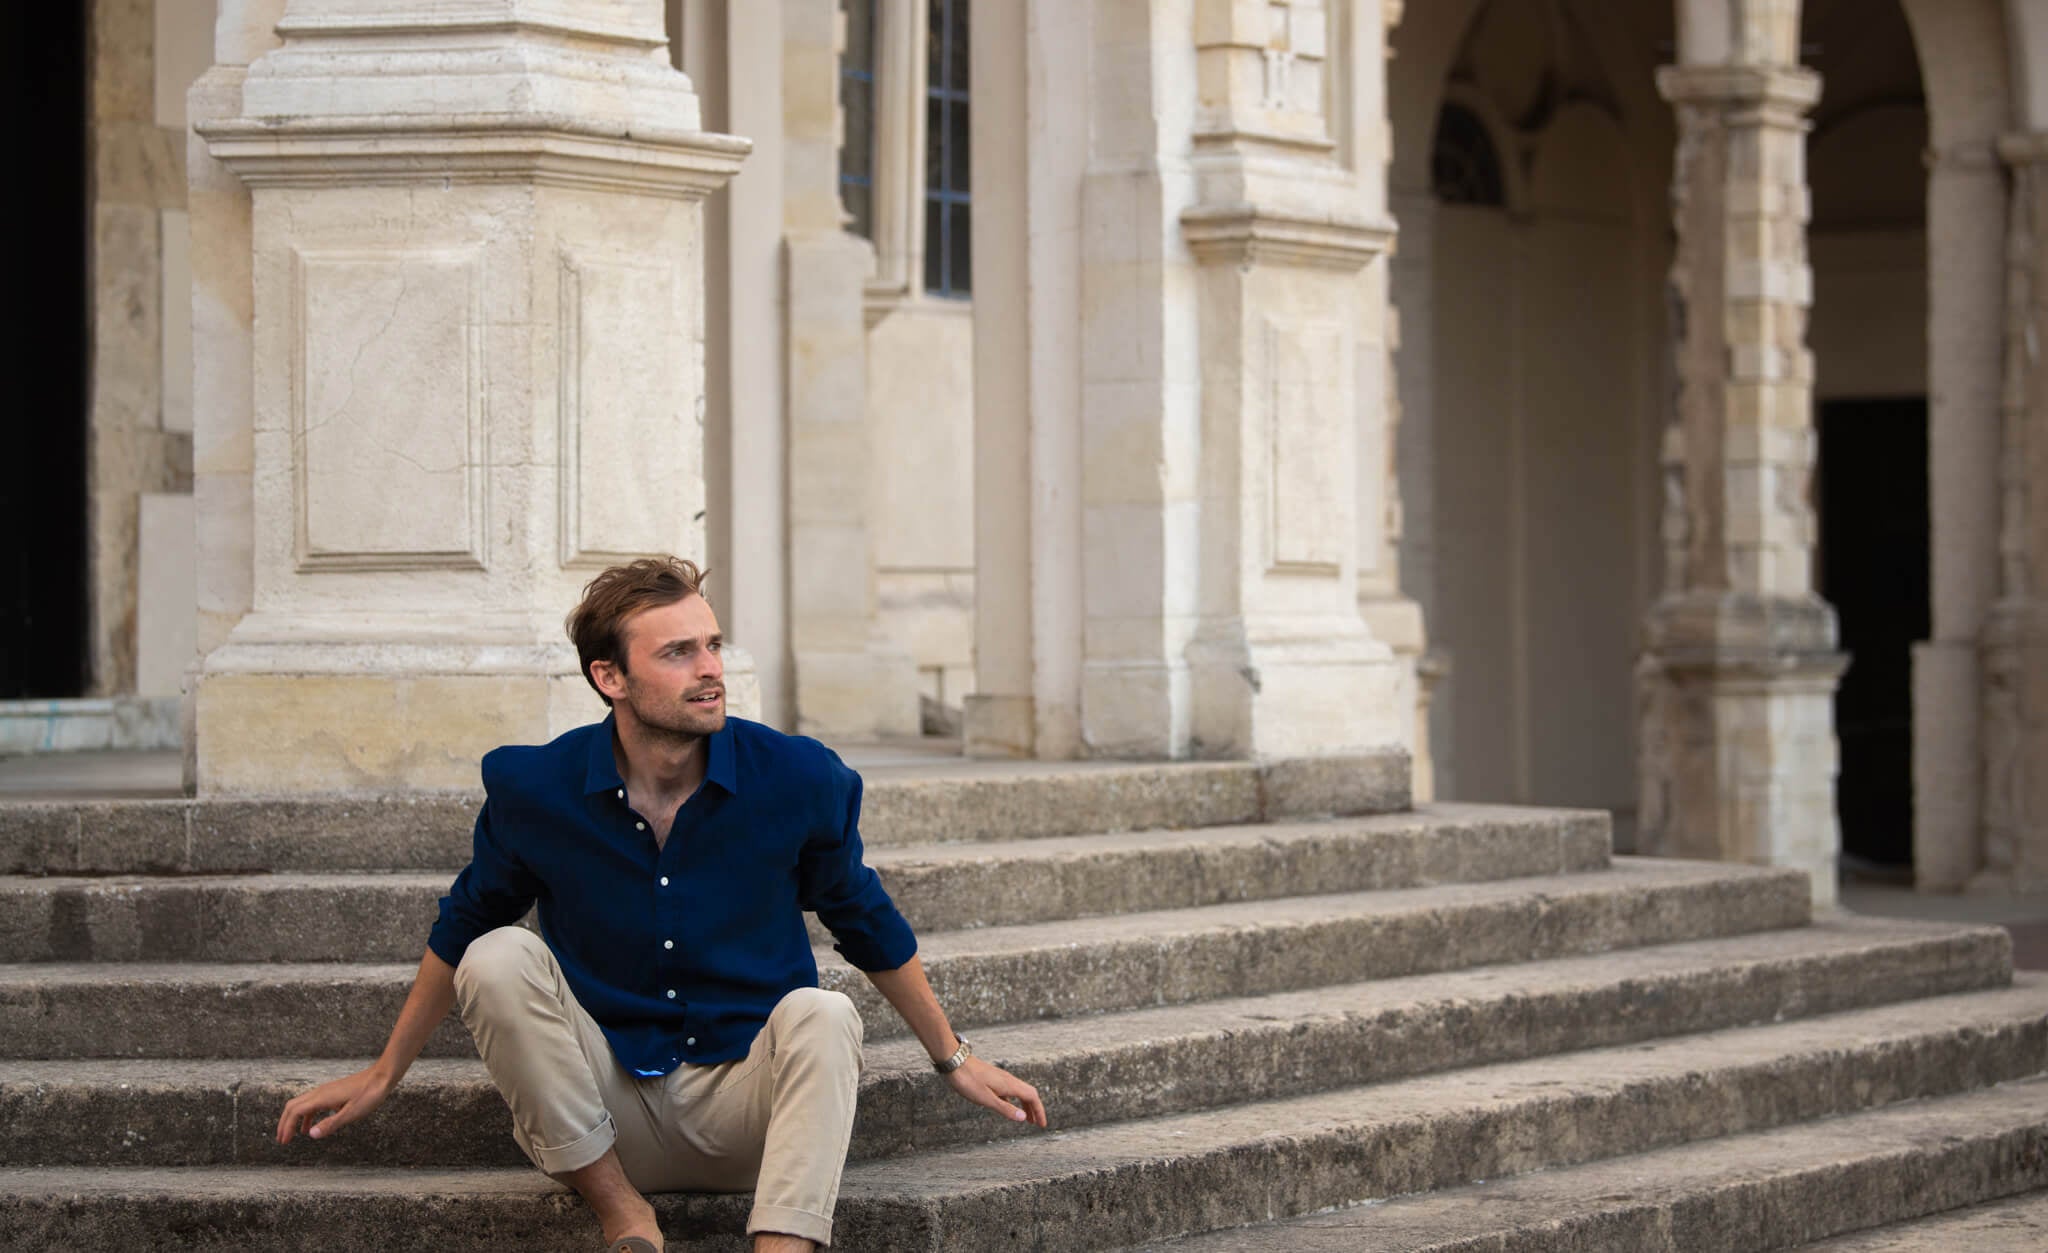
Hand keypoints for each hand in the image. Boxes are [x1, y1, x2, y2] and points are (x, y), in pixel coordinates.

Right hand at [275, 1066, 395, 1143]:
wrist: (382, 1076)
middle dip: (285, 1123)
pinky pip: (314, 1103)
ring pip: (302, 1104)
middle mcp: (320, 1092)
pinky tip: (314, 1125)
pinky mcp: (333, 1092)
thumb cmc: (369, 1094)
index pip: (295, 1112)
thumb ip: (331, 1124)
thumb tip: (311, 1135)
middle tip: (282, 1139)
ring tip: (294, 1135)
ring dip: (295, 1119)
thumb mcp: (351, 1113)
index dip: (286, 1127)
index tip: (283, 1141)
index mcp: (321, 1097)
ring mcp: (326, 1091)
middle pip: (293, 1106)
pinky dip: (308, 1115)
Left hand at [943, 1056, 1046, 1128]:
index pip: (1032, 1097)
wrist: (955, 1062)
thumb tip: (1023, 1118)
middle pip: (1029, 1093)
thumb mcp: (986, 1099)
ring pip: (1020, 1091)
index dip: (1039, 1111)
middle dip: (1035, 1109)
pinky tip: (1009, 1106)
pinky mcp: (993, 1078)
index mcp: (1010, 1085)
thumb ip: (1005, 1109)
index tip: (1042, 1124)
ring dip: (1025, 1105)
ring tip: (1025, 1118)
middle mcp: (1008, 1080)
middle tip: (1036, 1123)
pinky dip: (1015, 1100)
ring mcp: (1001, 1078)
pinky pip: (1011, 1090)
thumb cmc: (968, 1080)